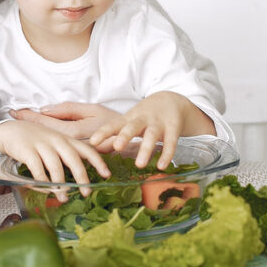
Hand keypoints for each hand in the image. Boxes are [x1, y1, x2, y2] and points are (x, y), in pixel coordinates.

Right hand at [0, 120, 110, 198]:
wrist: (11, 131)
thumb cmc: (35, 140)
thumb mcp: (55, 142)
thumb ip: (67, 154)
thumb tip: (81, 176)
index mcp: (66, 139)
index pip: (86, 149)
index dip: (98, 162)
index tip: (106, 175)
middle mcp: (57, 141)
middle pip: (74, 159)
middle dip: (82, 177)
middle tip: (86, 192)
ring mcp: (42, 145)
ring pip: (56, 166)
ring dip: (60, 185)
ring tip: (63, 197)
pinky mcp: (27, 150)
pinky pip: (38, 169)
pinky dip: (42, 181)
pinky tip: (45, 189)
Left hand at [9, 102, 120, 139]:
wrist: (128, 137)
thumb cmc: (112, 121)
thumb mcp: (92, 110)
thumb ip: (68, 110)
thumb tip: (46, 110)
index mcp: (71, 131)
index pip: (44, 121)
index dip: (29, 115)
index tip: (15, 110)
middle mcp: (68, 142)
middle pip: (43, 130)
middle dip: (27, 121)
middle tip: (12, 114)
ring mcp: (71, 149)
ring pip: (48, 139)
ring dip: (35, 129)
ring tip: (20, 123)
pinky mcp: (75, 153)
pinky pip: (57, 145)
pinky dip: (46, 138)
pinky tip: (39, 135)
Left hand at [88, 91, 214, 169]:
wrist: (171, 100)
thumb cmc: (145, 115)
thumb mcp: (130, 119)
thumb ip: (116, 132)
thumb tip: (96, 148)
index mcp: (129, 118)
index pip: (114, 124)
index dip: (103, 132)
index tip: (93, 142)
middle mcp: (143, 120)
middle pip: (132, 126)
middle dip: (125, 136)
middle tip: (117, 147)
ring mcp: (158, 124)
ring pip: (152, 136)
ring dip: (145, 149)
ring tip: (140, 165)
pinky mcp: (173, 128)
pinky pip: (170, 143)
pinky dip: (166, 155)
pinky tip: (161, 166)